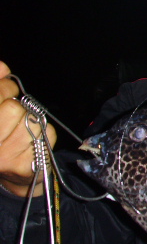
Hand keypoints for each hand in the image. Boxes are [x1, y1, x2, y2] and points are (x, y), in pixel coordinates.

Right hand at [0, 61, 56, 196]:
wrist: (11, 176)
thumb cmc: (2, 137)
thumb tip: (2, 67)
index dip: (5, 87)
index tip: (8, 88)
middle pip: (12, 107)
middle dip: (19, 104)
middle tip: (17, 111)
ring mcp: (2, 158)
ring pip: (31, 120)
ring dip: (31, 120)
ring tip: (22, 131)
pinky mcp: (23, 167)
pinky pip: (46, 135)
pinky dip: (44, 134)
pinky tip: (32, 143)